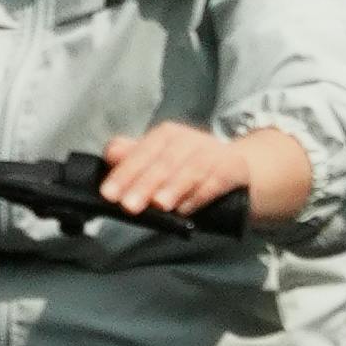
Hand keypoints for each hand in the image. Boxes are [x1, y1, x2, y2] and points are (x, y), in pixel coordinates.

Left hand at [96, 117, 256, 221]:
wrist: (237, 168)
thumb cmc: (189, 166)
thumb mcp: (160, 161)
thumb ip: (133, 158)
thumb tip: (110, 155)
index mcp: (165, 136)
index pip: (140, 152)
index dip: (123, 173)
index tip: (108, 195)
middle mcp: (188, 139)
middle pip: (163, 162)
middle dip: (144, 184)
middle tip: (128, 206)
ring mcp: (212, 152)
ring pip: (190, 169)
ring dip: (174, 187)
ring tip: (159, 206)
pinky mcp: (233, 167)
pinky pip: (216, 181)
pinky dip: (200, 195)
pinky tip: (186, 210)